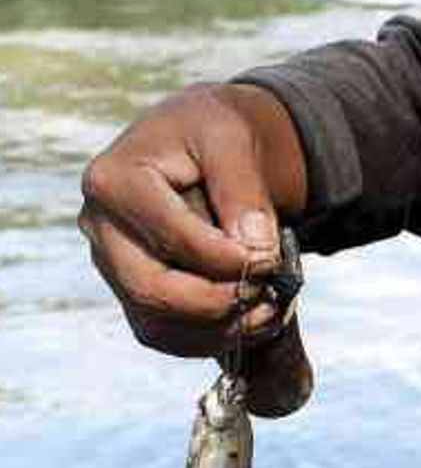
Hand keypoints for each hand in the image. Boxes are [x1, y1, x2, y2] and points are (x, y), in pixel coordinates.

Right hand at [79, 82, 306, 358]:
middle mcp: (100, 227)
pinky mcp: (130, 287)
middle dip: (218, 301)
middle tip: (271, 294)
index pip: (170, 238)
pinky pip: (162, 332)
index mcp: (115, 181)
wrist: (205, 139)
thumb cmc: (215, 130)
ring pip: (155, 320)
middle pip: (151, 288)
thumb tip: (255, 252)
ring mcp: (112, 262)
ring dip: (218, 328)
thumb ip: (244, 192)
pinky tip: (253, 322)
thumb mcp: (233, 138)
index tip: (270, 260)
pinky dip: (208, 337)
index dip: (224, 258)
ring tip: (272, 310)